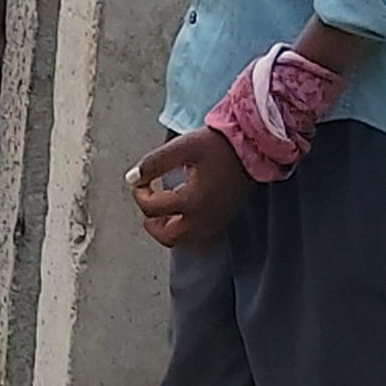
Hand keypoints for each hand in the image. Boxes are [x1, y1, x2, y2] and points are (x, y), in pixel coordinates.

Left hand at [129, 125, 250, 252]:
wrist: (253, 147)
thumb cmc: (219, 145)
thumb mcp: (182, 148)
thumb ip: (154, 163)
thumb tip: (131, 178)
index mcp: (192, 201)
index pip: (152, 209)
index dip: (139, 194)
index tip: (141, 180)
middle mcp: (203, 219)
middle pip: (166, 236)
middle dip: (151, 221)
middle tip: (148, 201)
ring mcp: (214, 223)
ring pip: (181, 240)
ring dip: (166, 227)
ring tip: (163, 206)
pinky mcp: (222, 221)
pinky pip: (196, 236)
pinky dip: (182, 228)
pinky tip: (182, 209)